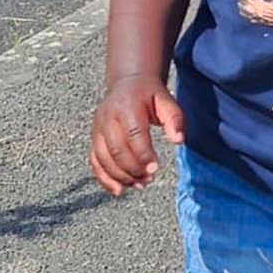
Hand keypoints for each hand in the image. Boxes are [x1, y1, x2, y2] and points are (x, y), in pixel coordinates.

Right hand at [90, 75, 184, 196]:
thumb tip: (179, 140)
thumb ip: (175, 119)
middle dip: (132, 168)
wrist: (128, 83)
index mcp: (127, 106)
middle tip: (149, 178)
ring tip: (140, 184)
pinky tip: (119, 190)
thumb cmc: (150, 95)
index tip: (155, 169)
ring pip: (103, 158)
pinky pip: (95, 162)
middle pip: (116, 149)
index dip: (143, 154)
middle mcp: (108, 117)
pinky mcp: (94, 138)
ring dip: (121, 176)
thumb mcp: (166, 101)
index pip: (133, 134)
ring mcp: (98, 128)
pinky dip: (104, 178)